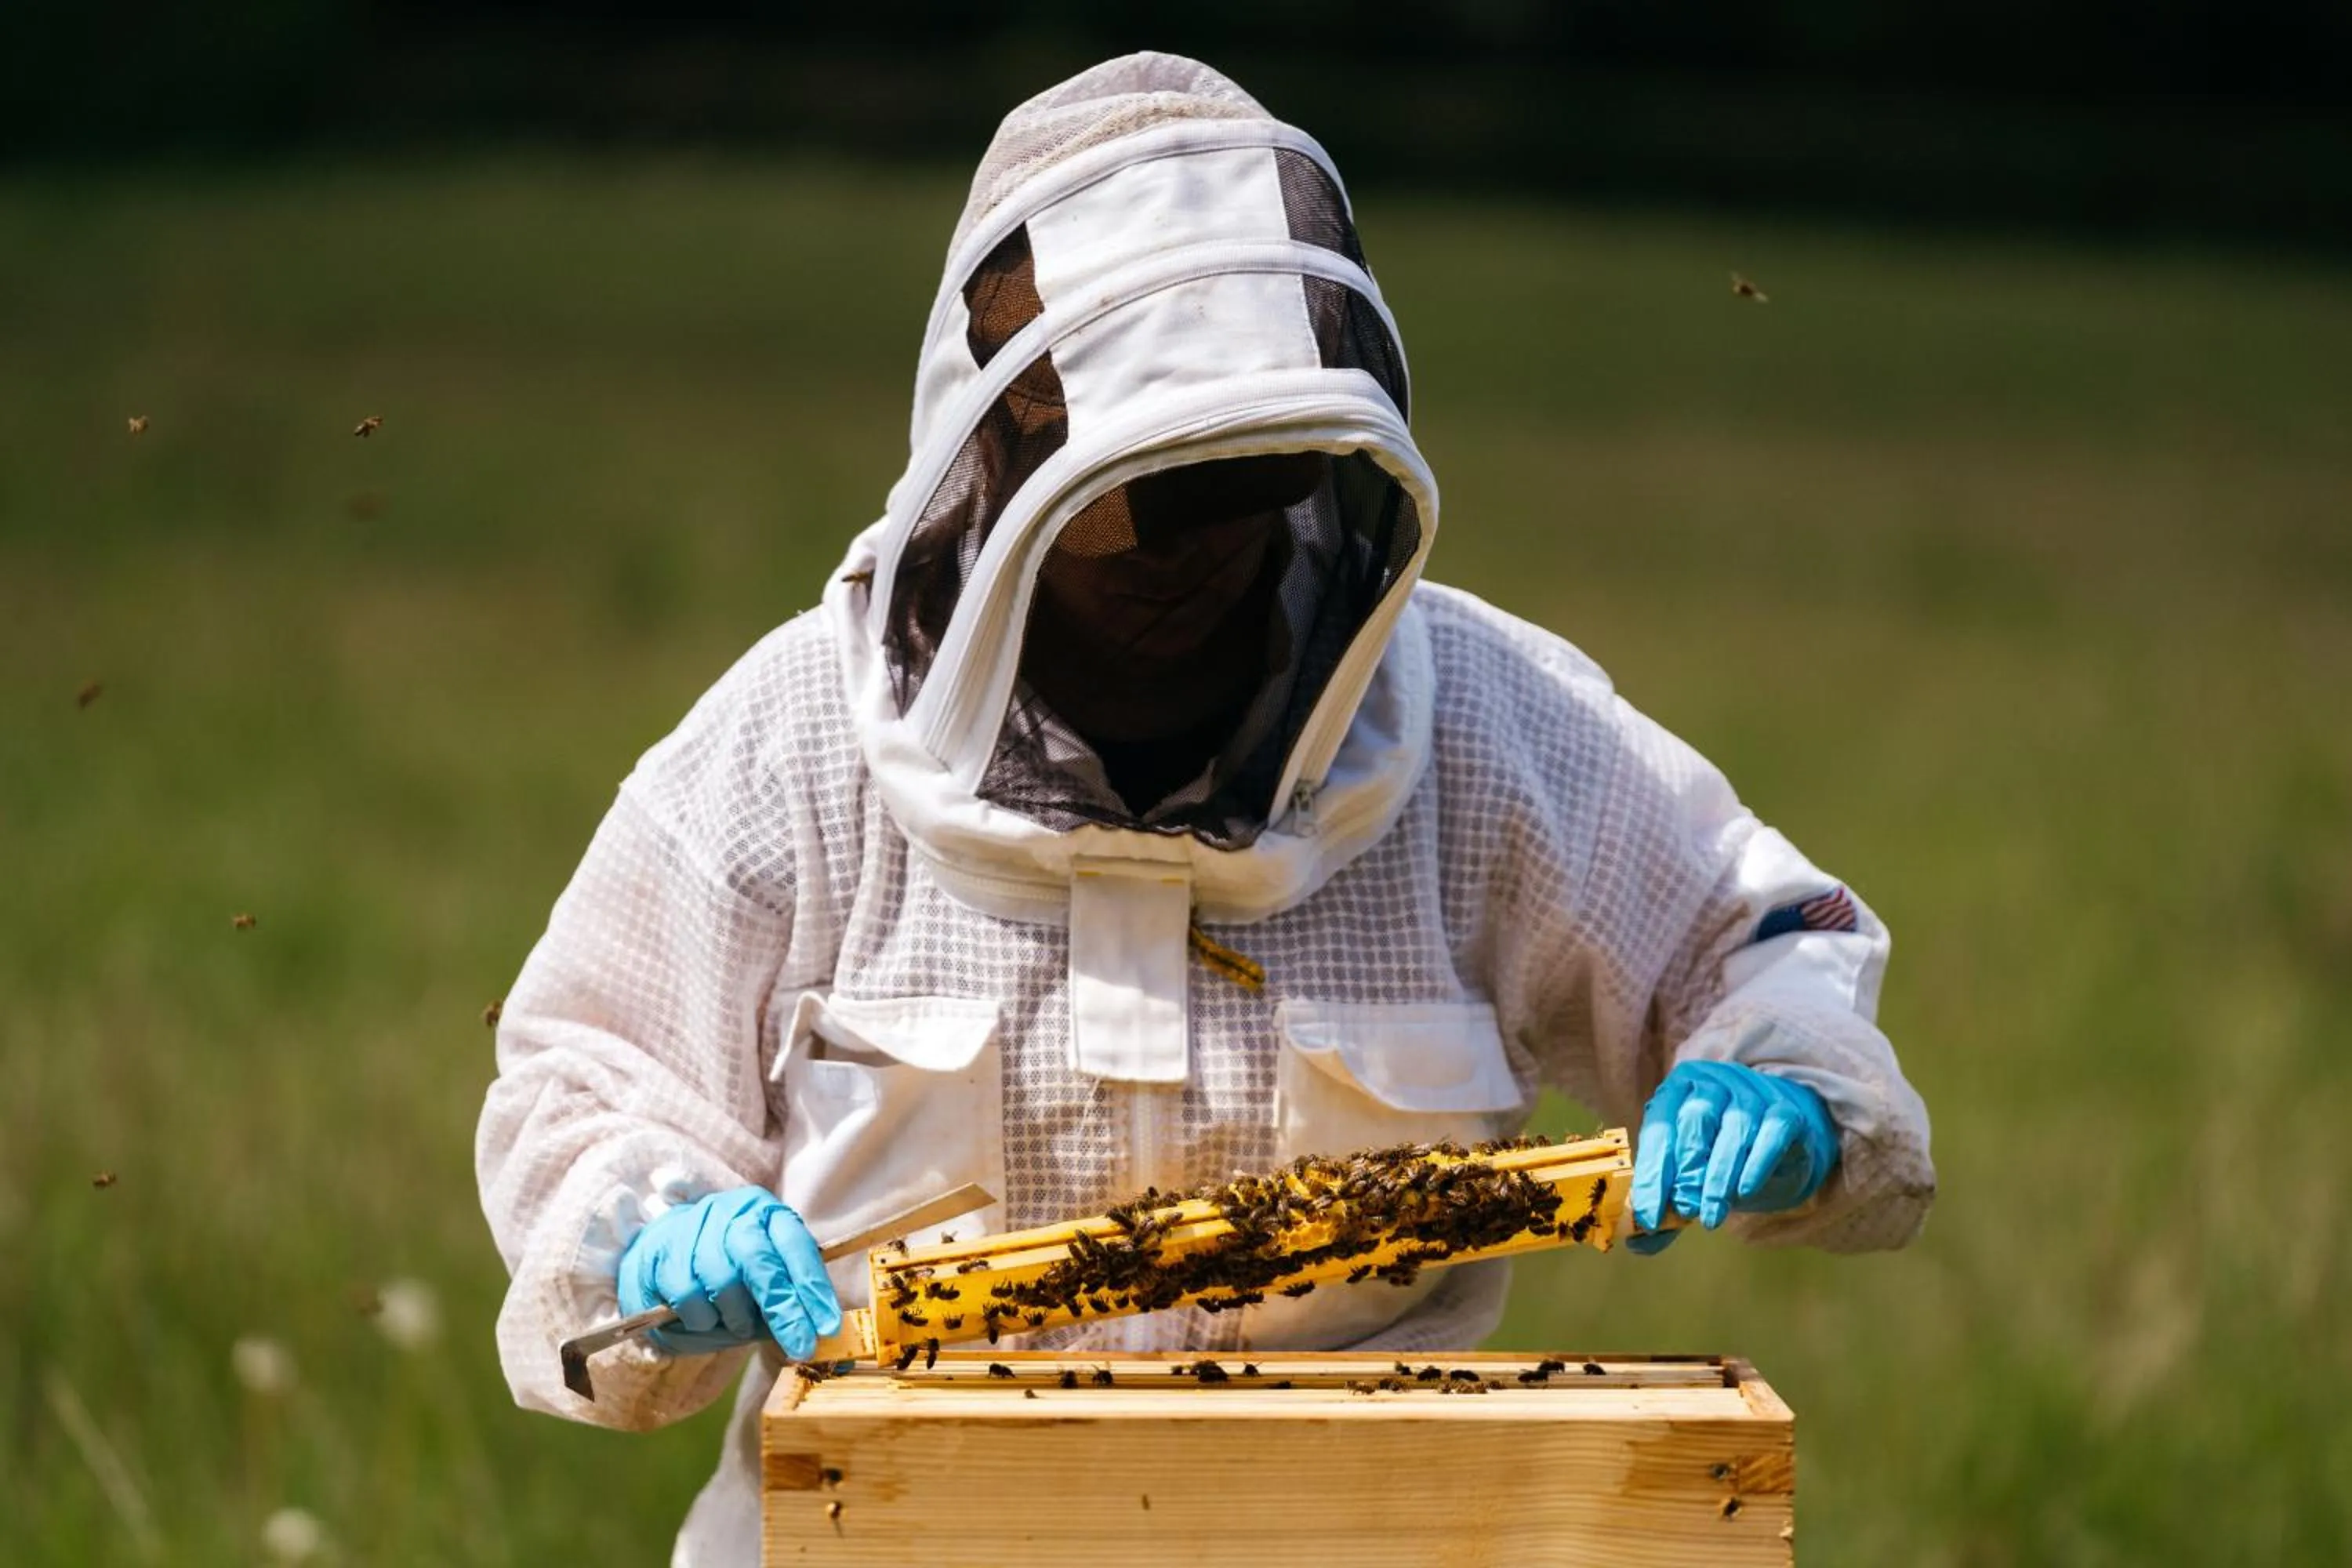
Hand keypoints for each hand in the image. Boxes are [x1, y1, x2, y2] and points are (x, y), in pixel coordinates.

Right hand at [617, 1186, 842, 1358]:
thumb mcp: (761, 1275)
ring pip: (723, 1283)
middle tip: (800, 1347)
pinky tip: (702, 1317)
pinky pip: (688, 1297)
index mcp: (765, 1212)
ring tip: (736, 1324)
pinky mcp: (662, 1253)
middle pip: (762, 1264)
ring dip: (736, 1317)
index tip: (828, 1326)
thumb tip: (811, 1331)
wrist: (661, 1252)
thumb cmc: (724, 1270)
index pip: (796, 1246)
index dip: (813, 1287)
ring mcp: (694, 1229)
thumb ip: (785, 1295)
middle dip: (785, 1311)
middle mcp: (731, 1213)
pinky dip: (701, 1319)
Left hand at [1627, 1061, 1839, 1252]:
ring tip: (1711, 1216)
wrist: (1781, 1138)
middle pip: (1695, 1121)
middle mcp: (1712, 1084)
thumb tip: (1637, 1244)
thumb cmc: (1723, 1154)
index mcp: (1676, 1091)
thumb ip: (1667, 1204)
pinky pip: (1771, 1133)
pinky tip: (1744, 1192)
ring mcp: (1751, 1093)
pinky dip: (1756, 1164)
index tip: (1648, 1217)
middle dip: (1687, 1170)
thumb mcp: (1690, 1176)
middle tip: (1685, 1211)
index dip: (1651, 1174)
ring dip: (1719, 1176)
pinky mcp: (1785, 1110)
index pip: (1659, 1130)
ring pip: (1734, 1129)